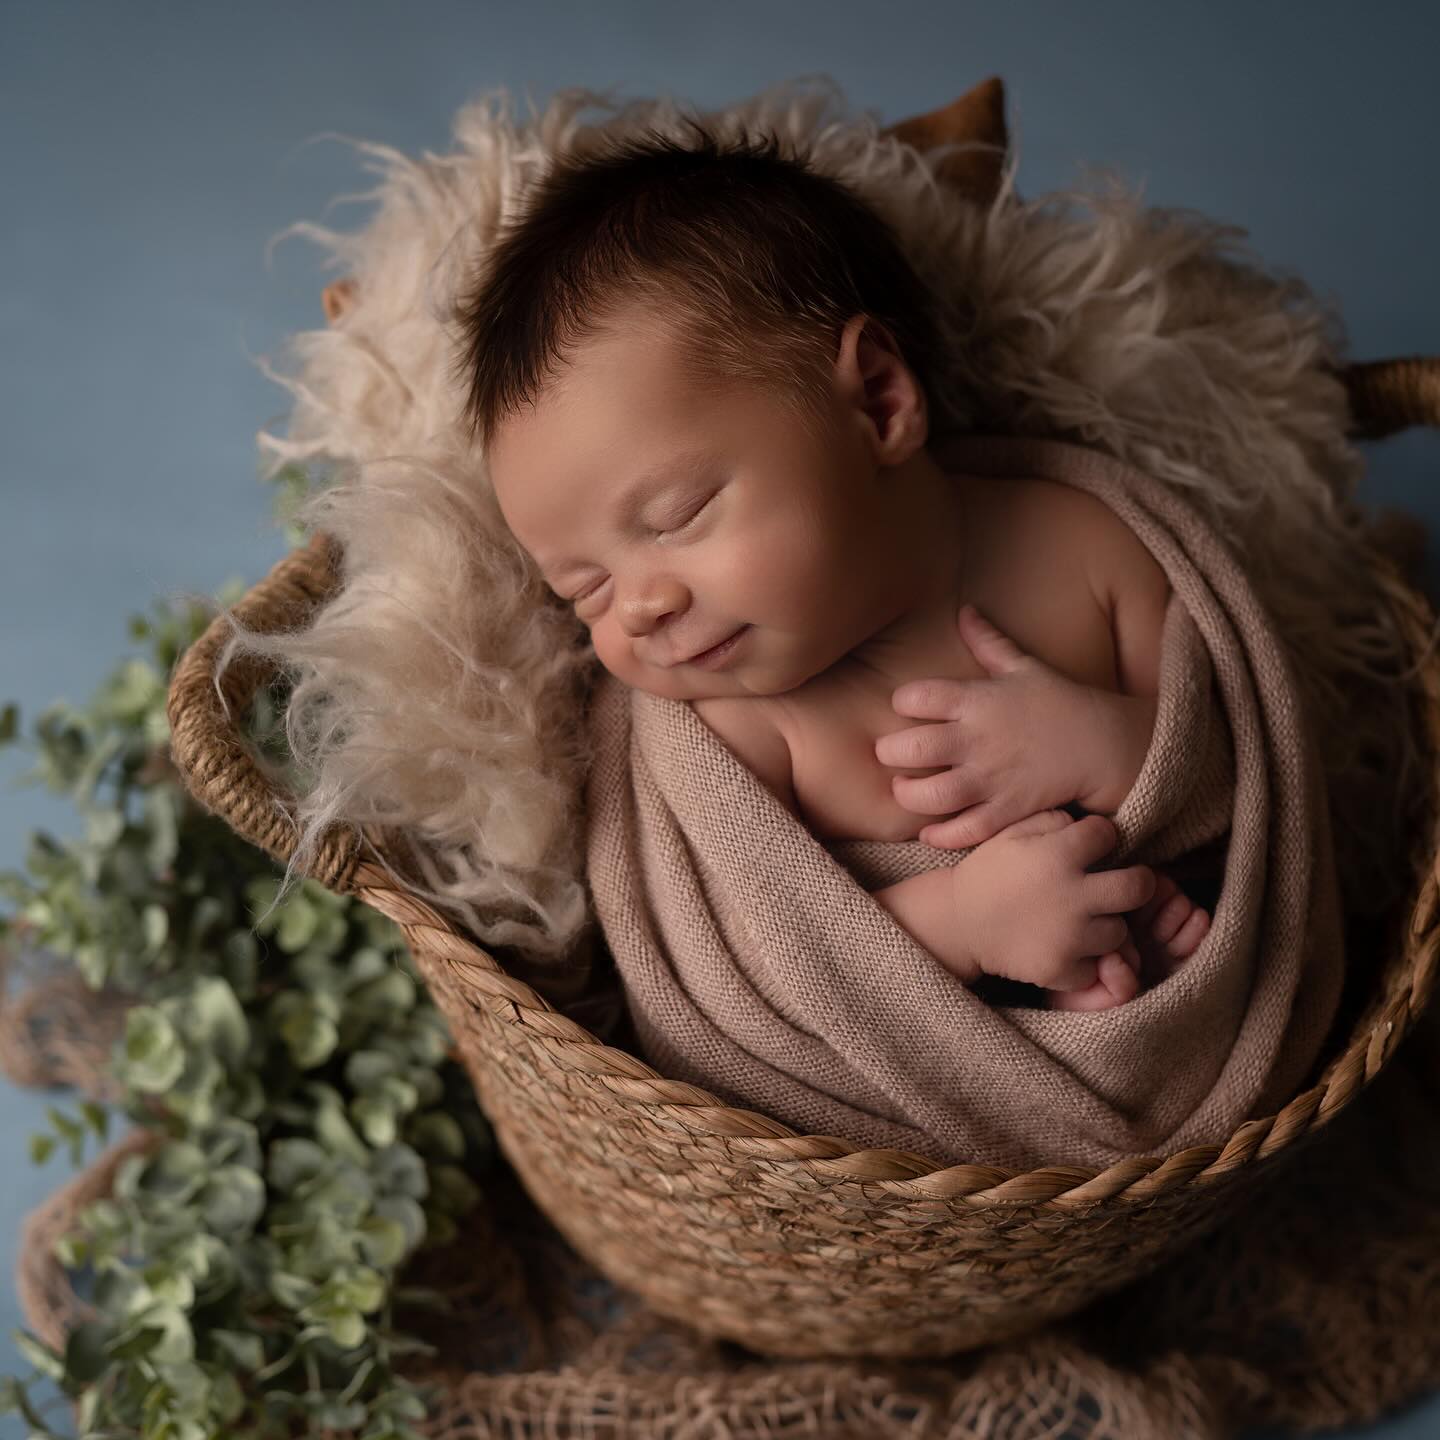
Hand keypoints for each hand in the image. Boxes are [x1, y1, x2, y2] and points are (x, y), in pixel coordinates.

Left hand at [877, 605, 1135, 848]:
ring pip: (931, 795)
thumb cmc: (1061, 702)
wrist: (1107, 744)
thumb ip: (988, 642)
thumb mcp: (1024, 666)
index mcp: (978, 701)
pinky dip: (941, 835)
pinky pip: (964, 830)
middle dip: (890, 752)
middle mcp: (979, 740)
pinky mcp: (1007, 811)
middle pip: (913, 749)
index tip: (905, 707)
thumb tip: (964, 610)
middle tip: (891, 754)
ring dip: (908, 795)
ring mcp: (992, 779)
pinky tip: (929, 830)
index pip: (917, 697)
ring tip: (905, 789)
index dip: (902, 702)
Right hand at [946, 810, 1153, 1009]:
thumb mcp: (1010, 833)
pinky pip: (1096, 968)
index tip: (1091, 844)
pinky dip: (1086, 961)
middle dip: (1136, 882)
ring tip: (1084, 919)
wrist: (957, 922)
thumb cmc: (987, 872)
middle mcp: (1070, 897)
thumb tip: (1085, 824)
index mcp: (1057, 856)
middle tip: (1121, 884)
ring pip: (1119, 932)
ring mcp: (1068, 938)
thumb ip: (1052, 819)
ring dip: (1106, 925)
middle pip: (1138, 887)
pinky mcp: (1061, 970)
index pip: (1107, 835)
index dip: (1100, 836)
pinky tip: (1068, 947)